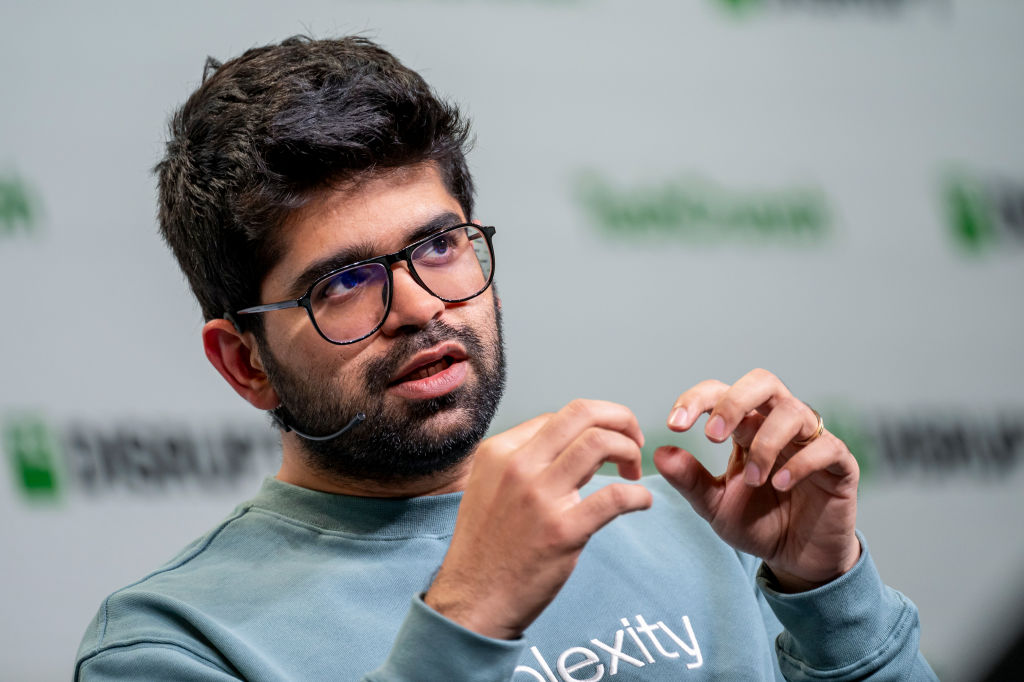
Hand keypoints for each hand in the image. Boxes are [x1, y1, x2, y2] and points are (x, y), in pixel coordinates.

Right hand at [425, 400, 652, 638]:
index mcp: (499, 452)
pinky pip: (614, 497)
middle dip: (620, 418)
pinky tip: (642, 502)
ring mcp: (540, 497)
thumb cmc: (485, 549)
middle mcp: (518, 466)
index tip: (607, 443)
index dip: (592, 424)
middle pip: (582, 413)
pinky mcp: (562, 531)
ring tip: (634, 470)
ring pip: (599, 442)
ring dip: (629, 450)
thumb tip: (575, 446)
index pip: (559, 416)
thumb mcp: (489, 488)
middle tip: (633, 441)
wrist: (472, 602)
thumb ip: (526, 463)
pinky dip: (638, 495)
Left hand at [653, 368, 859, 591]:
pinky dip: (801, 461)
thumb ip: (690, 480)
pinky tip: (780, 484)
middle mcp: (778, 424)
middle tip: (712, 436)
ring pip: (792, 411)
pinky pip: (826, 446)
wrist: (797, 559)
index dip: (697, 400)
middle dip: (735, 402)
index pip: (721, 392)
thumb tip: (660, 453)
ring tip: (751, 479)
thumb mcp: (716, 506)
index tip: (675, 425)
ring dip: (765, 442)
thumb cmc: (758, 525)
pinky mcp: (840, 464)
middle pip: (763, 382)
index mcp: (747, 427)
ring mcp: (811, 440)